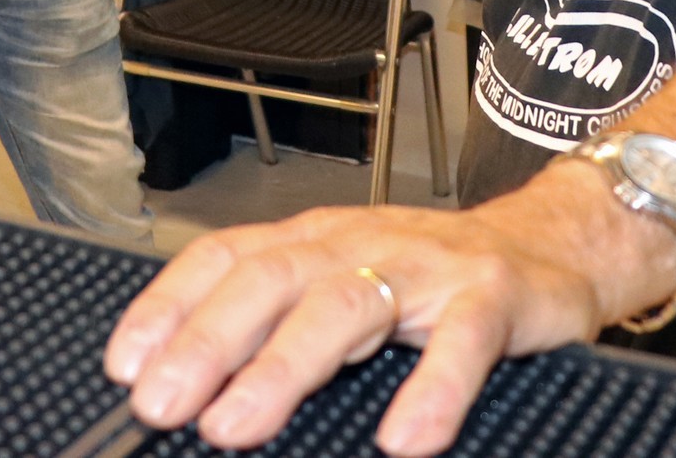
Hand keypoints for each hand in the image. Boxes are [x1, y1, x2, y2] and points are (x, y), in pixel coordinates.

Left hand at [105, 167, 666, 455]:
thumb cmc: (432, 278)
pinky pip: (459, 341)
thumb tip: (191, 386)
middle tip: (161, 406)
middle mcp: (358, 240)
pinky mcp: (493, 297)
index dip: (168, 305)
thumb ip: (280, 320)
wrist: (551, 245)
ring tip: (236, 426)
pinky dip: (430, 388)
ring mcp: (426, 265)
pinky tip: (404, 439)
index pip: (224, 257)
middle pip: (269, 279)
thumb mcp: (345, 282)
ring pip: (345, 303)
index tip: (124, 367)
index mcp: (313, 238)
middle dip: (206, 342)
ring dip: (283, 366)